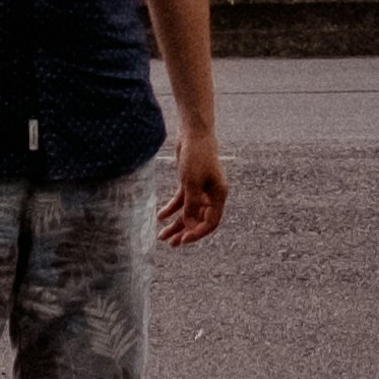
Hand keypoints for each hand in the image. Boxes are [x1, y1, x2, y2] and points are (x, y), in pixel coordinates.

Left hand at [159, 126, 229, 247]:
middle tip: (171, 244)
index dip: (197, 233)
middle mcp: (211, 194)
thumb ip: (191, 205)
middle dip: (184, 232)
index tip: (183, 240)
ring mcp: (200, 189)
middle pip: (198, 220)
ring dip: (176, 223)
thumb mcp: (191, 183)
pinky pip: (181, 200)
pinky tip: (160, 216)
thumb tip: (189, 225)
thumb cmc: (196, 156)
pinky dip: (171, 208)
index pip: (211, 222)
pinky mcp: (189, 182)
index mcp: (218, 196)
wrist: (193, 133)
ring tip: (162, 235)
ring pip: (188, 212)